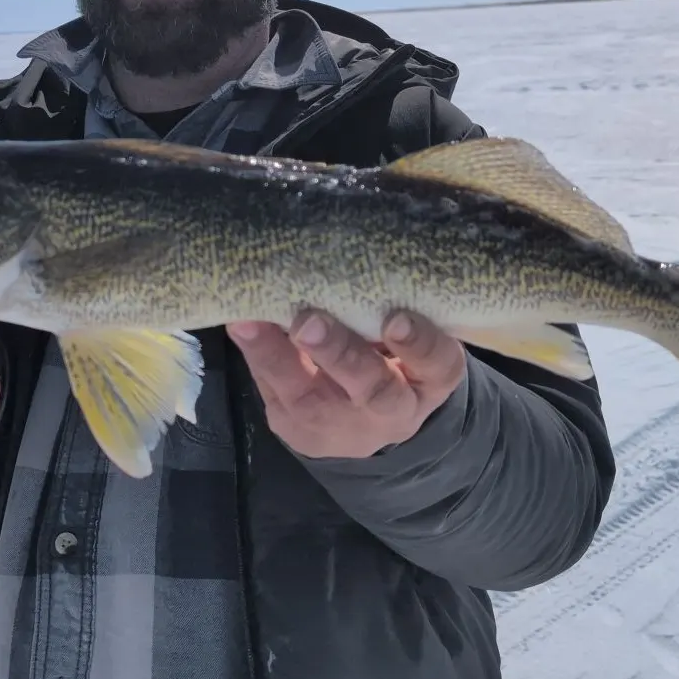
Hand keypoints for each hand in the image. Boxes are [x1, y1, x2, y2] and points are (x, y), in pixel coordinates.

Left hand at [226, 310, 466, 459]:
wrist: (368, 422)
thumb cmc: (393, 355)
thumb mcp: (410, 339)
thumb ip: (391, 303)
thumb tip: (352, 248)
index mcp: (429, 380)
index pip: (436, 362)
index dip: (418, 343)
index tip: (396, 318)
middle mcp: (391, 409)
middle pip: (371, 387)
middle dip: (339, 354)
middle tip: (308, 322)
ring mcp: (341, 426)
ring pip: (310, 399)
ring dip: (277, 358)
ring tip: (249, 324)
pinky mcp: (297, 430)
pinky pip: (275, 396)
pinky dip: (257, 358)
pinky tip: (242, 328)